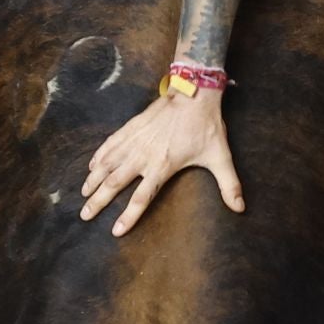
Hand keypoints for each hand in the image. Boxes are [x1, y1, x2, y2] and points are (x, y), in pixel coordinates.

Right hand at [81, 90, 243, 234]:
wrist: (194, 93)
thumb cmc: (207, 126)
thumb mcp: (220, 157)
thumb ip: (229, 185)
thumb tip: (240, 208)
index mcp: (162, 166)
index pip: (141, 198)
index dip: (127, 216)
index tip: (115, 231)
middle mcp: (143, 155)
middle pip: (114, 183)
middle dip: (98, 201)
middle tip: (84, 215)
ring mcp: (135, 140)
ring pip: (108, 164)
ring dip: (93, 180)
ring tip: (83, 194)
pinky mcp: (132, 127)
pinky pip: (110, 144)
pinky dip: (99, 156)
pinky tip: (92, 166)